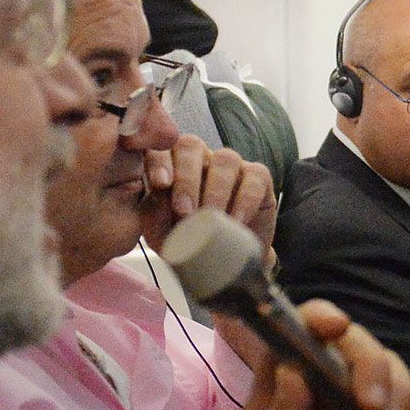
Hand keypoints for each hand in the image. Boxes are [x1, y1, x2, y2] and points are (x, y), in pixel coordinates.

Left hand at [142, 138, 276, 259]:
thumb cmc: (185, 241)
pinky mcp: (259, 178)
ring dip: (216, 188)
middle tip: (184, 211)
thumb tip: (156, 198)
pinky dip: (245, 199)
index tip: (160, 184)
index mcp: (170, 164)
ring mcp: (231, 165)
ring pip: (225, 159)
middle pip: (191, 146)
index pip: (160, 149)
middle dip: (186, 178)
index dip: (159, 161)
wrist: (222, 262)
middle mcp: (200, 157)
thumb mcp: (160, 233)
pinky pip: (255, 177)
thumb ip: (151, 214)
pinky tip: (235, 220)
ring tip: (211, 218)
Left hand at [215, 302, 409, 409]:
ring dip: (402, 393)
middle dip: (372, 364)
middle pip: (358, 348)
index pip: (300, 337)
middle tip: (372, 407)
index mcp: (283, 396)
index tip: (336, 326)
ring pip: (396, 375)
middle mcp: (325, 398)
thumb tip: (294, 368)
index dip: (319, 318)